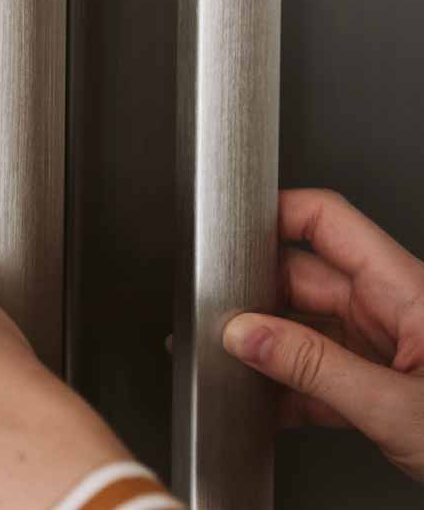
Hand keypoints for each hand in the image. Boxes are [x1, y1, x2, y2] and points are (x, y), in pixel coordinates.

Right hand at [222, 189, 423, 478]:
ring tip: (235, 368)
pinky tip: (267, 406)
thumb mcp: (398, 407)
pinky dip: (287, 388)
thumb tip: (248, 335)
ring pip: (307, 328)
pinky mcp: (381, 387)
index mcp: (409, 292)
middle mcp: (396, 311)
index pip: (327, 222)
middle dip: (256, 296)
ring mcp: (388, 348)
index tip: (230, 228)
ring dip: (268, 349)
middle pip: (305, 278)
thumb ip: (315, 369)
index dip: (276, 213)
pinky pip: (319, 373)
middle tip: (217, 320)